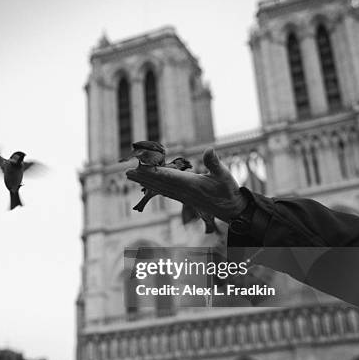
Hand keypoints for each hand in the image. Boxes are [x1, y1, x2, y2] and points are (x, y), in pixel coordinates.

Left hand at [126, 148, 247, 222]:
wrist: (232, 210)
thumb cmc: (229, 191)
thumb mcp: (225, 175)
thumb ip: (215, 164)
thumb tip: (209, 149)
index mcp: (192, 185)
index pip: (169, 177)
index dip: (155, 172)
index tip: (141, 167)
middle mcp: (184, 192)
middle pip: (159, 183)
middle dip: (143, 177)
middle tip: (127, 172)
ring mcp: (183, 196)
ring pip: (159, 187)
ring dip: (144, 181)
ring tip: (130, 176)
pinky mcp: (184, 198)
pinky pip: (165, 191)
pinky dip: (153, 186)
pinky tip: (146, 184)